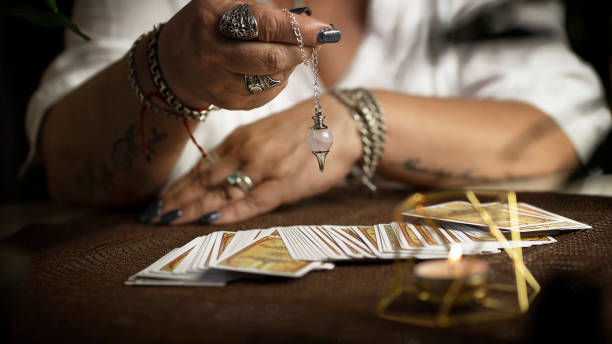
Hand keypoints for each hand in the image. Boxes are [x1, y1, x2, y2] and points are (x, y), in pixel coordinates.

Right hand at [156, 0, 335, 109]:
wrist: (175, 63)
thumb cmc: (209, 25)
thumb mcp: (225, 5)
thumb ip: (263, 13)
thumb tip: (309, 22)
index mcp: (211, 20)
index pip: (264, 25)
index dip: (299, 29)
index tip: (325, 30)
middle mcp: (212, 54)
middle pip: (271, 58)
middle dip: (301, 50)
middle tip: (316, 41)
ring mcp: (219, 83)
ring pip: (274, 78)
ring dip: (291, 64)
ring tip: (287, 51)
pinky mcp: (229, 103)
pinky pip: (268, 93)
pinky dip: (279, 79)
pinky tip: (271, 68)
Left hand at [157, 93, 361, 223]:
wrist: (340, 122)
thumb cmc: (302, 130)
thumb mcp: (264, 134)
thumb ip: (239, 154)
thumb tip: (213, 177)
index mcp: (239, 140)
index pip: (200, 168)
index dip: (177, 187)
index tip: (157, 203)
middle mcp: (246, 152)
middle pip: (203, 181)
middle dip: (176, 201)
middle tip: (151, 217)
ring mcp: (264, 167)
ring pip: (222, 192)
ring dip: (194, 208)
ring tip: (169, 221)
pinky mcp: (285, 183)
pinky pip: (253, 201)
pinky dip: (231, 212)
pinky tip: (211, 219)